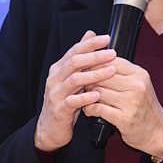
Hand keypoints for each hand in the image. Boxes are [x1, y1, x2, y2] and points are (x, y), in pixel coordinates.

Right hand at [34, 31, 115, 151]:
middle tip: (112, 53)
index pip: (74, 50)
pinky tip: (97, 94)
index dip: (90, 44)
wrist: (50, 128)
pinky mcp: (59, 110)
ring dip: (94, 75)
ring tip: (111, 71)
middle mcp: (55, 78)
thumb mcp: (71, 77)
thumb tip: (90, 33)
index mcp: (58, 69)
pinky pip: (72, 101)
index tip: (107, 38)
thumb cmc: (64, 102)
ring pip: (74, 79)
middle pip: (74, 62)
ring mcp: (56, 94)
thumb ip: (79, 57)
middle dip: (95, 56)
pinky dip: (85, 97)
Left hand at [82, 56, 162, 159]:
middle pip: (102, 75)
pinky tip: (89, 109)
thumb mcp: (138, 84)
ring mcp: (131, 103)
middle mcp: (137, 86)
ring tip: (86, 97)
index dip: (95, 63)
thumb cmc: (144, 107)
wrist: (157, 132)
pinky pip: (98, 108)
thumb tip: (97, 61)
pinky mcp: (124, 119)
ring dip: (88, 95)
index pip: (111, 61)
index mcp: (139, 74)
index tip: (85, 67)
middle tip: (82, 83)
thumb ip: (121, 72)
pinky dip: (89, 108)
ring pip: (98, 91)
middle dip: (89, 79)